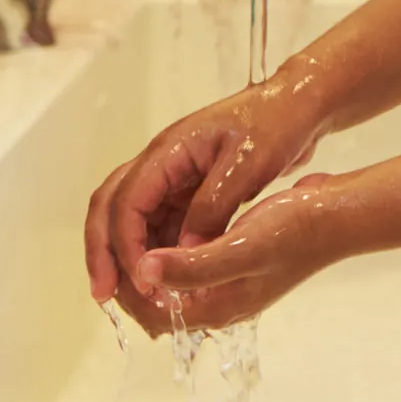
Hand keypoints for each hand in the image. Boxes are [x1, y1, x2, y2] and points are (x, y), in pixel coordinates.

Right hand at [83, 72, 329, 331]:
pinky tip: (164, 278)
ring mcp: (175, 175)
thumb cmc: (275, 126)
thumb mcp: (246, 167)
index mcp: (169, 151)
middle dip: (104, 250)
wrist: (298, 105)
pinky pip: (161, 221)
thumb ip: (212, 209)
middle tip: (103, 294)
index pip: (126, 200)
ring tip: (132, 296)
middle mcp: (162, 163)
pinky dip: (156, 249)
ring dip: (128, 254)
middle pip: (113, 206)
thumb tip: (183, 254)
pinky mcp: (190, 188)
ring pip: (134, 217)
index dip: (123, 244)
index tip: (135, 281)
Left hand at [137, 175, 348, 329]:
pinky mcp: (235, 263)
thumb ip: (191, 265)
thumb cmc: (294, 231)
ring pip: (171, 283)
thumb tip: (144, 271)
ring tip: (134, 228)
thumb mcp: (240, 247)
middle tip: (116, 242)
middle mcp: (218, 303)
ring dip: (148, 263)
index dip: (126, 289)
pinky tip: (165, 220)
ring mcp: (228, 284)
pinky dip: (170, 250)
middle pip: (158, 305)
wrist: (336, 216)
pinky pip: (189, 265)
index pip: (153, 315)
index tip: (113, 256)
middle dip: (131, 279)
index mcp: (216, 308)